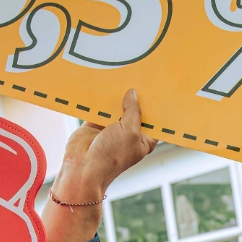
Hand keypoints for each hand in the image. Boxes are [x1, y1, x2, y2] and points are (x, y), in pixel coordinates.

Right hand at [46, 89, 157, 241]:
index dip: (156, 105)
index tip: (159, 87)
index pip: (154, 119)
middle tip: (141, 75)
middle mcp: (129, 133)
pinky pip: (99, 106)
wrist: (82, 168)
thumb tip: (133, 93)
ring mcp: (111, 128)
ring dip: (117, 95)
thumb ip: (133, 111)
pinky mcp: (95, 123)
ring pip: (116, 106)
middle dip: (136, 96)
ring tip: (123, 74)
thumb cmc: (111, 157)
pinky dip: (101, 97)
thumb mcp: (130, 132)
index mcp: (144, 139)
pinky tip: (105, 83)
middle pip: (135, 109)